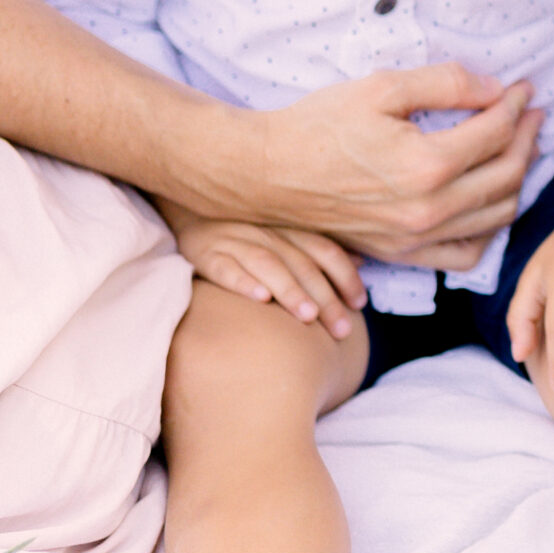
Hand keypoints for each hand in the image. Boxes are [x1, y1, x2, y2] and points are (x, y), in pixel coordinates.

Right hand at [161, 199, 366, 339]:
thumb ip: (320, 251)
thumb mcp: (285, 239)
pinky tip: (260, 298)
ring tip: (308, 316)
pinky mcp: (207, 255)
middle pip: (302, 264)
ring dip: (291, 290)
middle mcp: (266, 235)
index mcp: (288, 232)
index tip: (360, 304)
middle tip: (342, 329)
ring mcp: (236, 243)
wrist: (191, 223)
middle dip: (325, 297)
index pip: (325, 250)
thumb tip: (362, 260)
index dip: (345, 276)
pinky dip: (244, 281)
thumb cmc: (248, 240)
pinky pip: (226, 268)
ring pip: (269, 265)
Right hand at [236, 64, 542, 262]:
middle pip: (508, 174)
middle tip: (530, 113)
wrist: (265, 173)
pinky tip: (489, 200)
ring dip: (517, 180)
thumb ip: (446, 83)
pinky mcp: (401, 254)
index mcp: (426, 165)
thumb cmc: (318, 124)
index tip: (523, 88)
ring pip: (497, 215)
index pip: (497, 132)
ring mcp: (415, 238)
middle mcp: (428, 210)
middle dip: (527, 138)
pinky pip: (466, 254)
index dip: (516, 105)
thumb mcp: (382, 87)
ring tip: (518, 148)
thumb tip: (495, 89)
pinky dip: (489, 228)